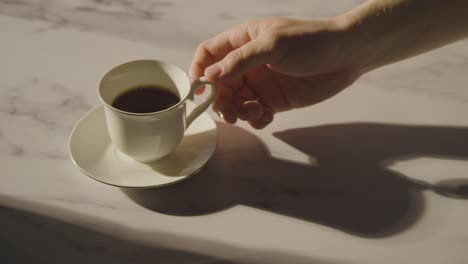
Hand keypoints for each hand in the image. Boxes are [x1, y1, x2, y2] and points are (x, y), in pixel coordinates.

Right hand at [190, 17, 361, 128]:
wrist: (347, 56)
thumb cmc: (311, 41)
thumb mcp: (272, 45)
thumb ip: (240, 61)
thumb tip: (208, 76)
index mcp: (243, 41)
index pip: (209, 54)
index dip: (199, 71)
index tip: (199, 91)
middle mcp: (247, 63)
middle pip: (219, 84)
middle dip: (220, 100)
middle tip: (230, 113)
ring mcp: (260, 82)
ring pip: (235, 102)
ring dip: (239, 111)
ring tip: (255, 111)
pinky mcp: (273, 100)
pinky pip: (254, 113)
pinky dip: (255, 118)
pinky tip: (267, 115)